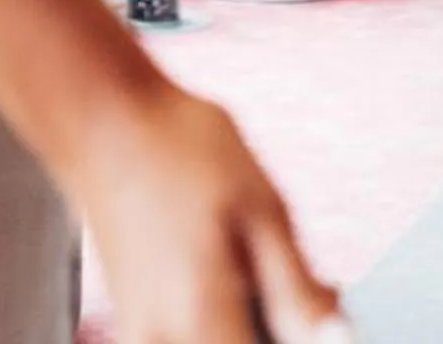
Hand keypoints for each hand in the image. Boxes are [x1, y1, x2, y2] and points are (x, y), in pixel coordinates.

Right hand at [71, 82, 349, 343]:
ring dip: (253, 330)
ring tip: (266, 274)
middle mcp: (162, 342)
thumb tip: (337, 342)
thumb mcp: (262, 209)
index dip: (308, 341)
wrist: (105, 120)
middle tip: (309, 290)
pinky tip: (237, 279)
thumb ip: (298, 292)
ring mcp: (142, 338)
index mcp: (201, 321)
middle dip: (283, 334)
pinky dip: (225, 327)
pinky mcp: (136, 325)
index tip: (324, 314)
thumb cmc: (181, 149)